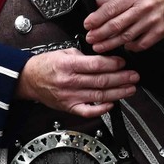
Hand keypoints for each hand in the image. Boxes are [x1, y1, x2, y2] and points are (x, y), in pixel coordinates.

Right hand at [14, 49, 138, 115]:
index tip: (123, 63)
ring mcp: (70, 96)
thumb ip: (81, 56)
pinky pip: (88, 111)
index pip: (95, 65)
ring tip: (130, 89)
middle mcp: (70, 82)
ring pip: (99, 96)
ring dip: (117, 93)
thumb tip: (100, 57)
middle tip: (134, 76)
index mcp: (68, 65)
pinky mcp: (69, 107)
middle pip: (101, 81)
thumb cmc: (45, 65)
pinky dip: (101, 109)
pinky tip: (112, 104)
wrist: (29, 80)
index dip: (112, 64)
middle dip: (121, 78)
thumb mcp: (62, 52)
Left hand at [84, 0, 163, 52]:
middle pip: (117, 24)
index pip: (111, 8)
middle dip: (100, 34)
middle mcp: (143, 7)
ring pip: (127, 36)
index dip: (97, 18)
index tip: (87, 24)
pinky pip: (142, 44)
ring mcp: (153, 21)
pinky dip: (131, 47)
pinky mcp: (161, 32)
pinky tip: (123, 47)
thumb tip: (97, 4)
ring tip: (100, 47)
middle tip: (90, 39)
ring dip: (111, 43)